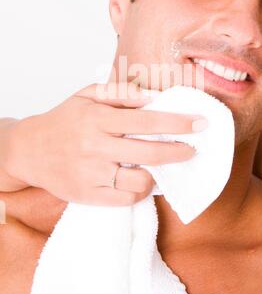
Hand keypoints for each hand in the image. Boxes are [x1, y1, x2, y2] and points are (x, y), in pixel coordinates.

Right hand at [1, 82, 205, 205]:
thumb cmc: (63, 120)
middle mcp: (95, 147)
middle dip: (179, 151)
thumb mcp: (87, 95)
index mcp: (96, 119)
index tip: (200, 123)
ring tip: (162, 166)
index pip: (146, 120)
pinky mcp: (87, 195)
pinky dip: (140, 191)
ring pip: (140, 181)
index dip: (177, 122)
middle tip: (193, 149)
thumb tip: (154, 97)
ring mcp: (91, 174)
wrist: (29, 150)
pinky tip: (143, 180)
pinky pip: (125, 199)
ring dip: (159, 174)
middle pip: (149, 152)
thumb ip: (120, 93)